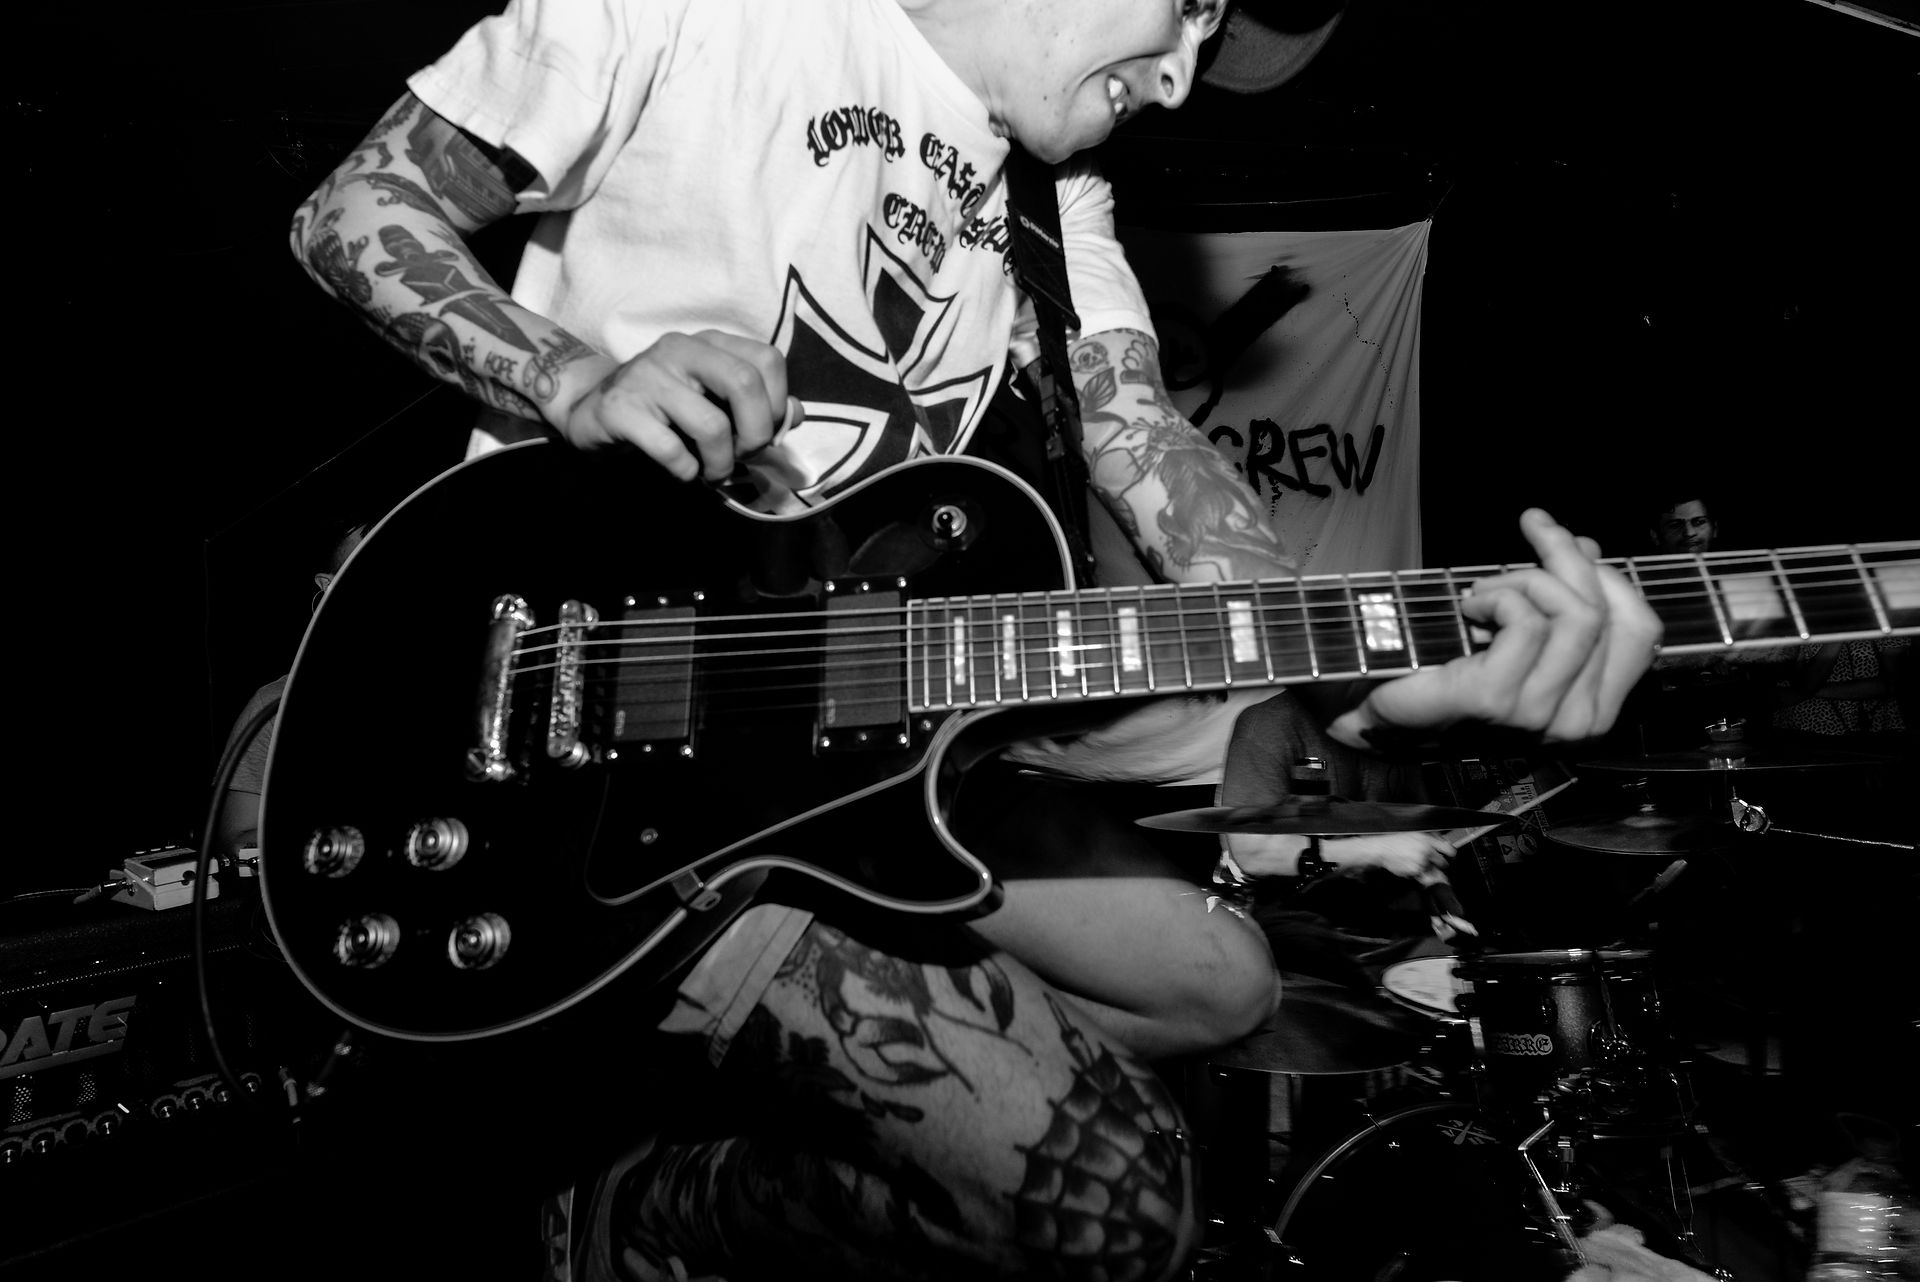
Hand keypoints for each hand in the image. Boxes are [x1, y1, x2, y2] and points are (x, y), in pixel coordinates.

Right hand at [554, 330, 794, 481]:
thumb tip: (795, 415)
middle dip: (756, 434)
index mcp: (708, 343)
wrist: (589, 407)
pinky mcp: (621, 408)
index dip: (777, 403)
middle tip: (744, 455)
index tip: (764, 432)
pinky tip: (681, 470)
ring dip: (721, 463)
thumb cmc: (662, 407)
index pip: (767, 359)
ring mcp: (647, 376)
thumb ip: (756, 403)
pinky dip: (685, 471)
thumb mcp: (711, 397)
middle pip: (745, 383)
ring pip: (711, 425)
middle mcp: (680, 349)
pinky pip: (672, 450)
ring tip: (712, 471)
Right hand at [1328, 831, 1453, 879]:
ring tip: (1412, 860)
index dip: (1450, 853)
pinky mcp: (1414, 872)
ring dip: (1425, 868)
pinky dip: (1415, 872)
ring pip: (1431, 870)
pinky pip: (1419, 875)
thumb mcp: (1412, 831)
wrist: (1378, 848)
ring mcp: (1421, 863)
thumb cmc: (1392, 837)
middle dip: (1437, 862)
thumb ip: (1428, 837)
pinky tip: (1405, 864)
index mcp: (1428, 839)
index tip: (1450, 855)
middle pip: (1443, 862)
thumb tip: (1440, 842)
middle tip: (1428, 859)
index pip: (1449, 849)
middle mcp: (1426, 851)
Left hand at [1330, 509, 1661, 747]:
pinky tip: (1467, 606)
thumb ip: (1559, 599)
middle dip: (1565, 558)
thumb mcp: (1518, 630)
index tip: (1572, 538)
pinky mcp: (1494, 699)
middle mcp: (1575, 720)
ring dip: (1522, 578)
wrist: (1374, 712)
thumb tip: (1588, 548)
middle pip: (1601, 612)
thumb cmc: (1444, 671)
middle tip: (1532, 531)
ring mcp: (1537, 715)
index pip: (1641, 629)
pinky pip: (1525, 621)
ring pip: (1570, 612)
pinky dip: (1496, 595)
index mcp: (1594, 708)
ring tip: (1483, 588)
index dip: (1611, 574)